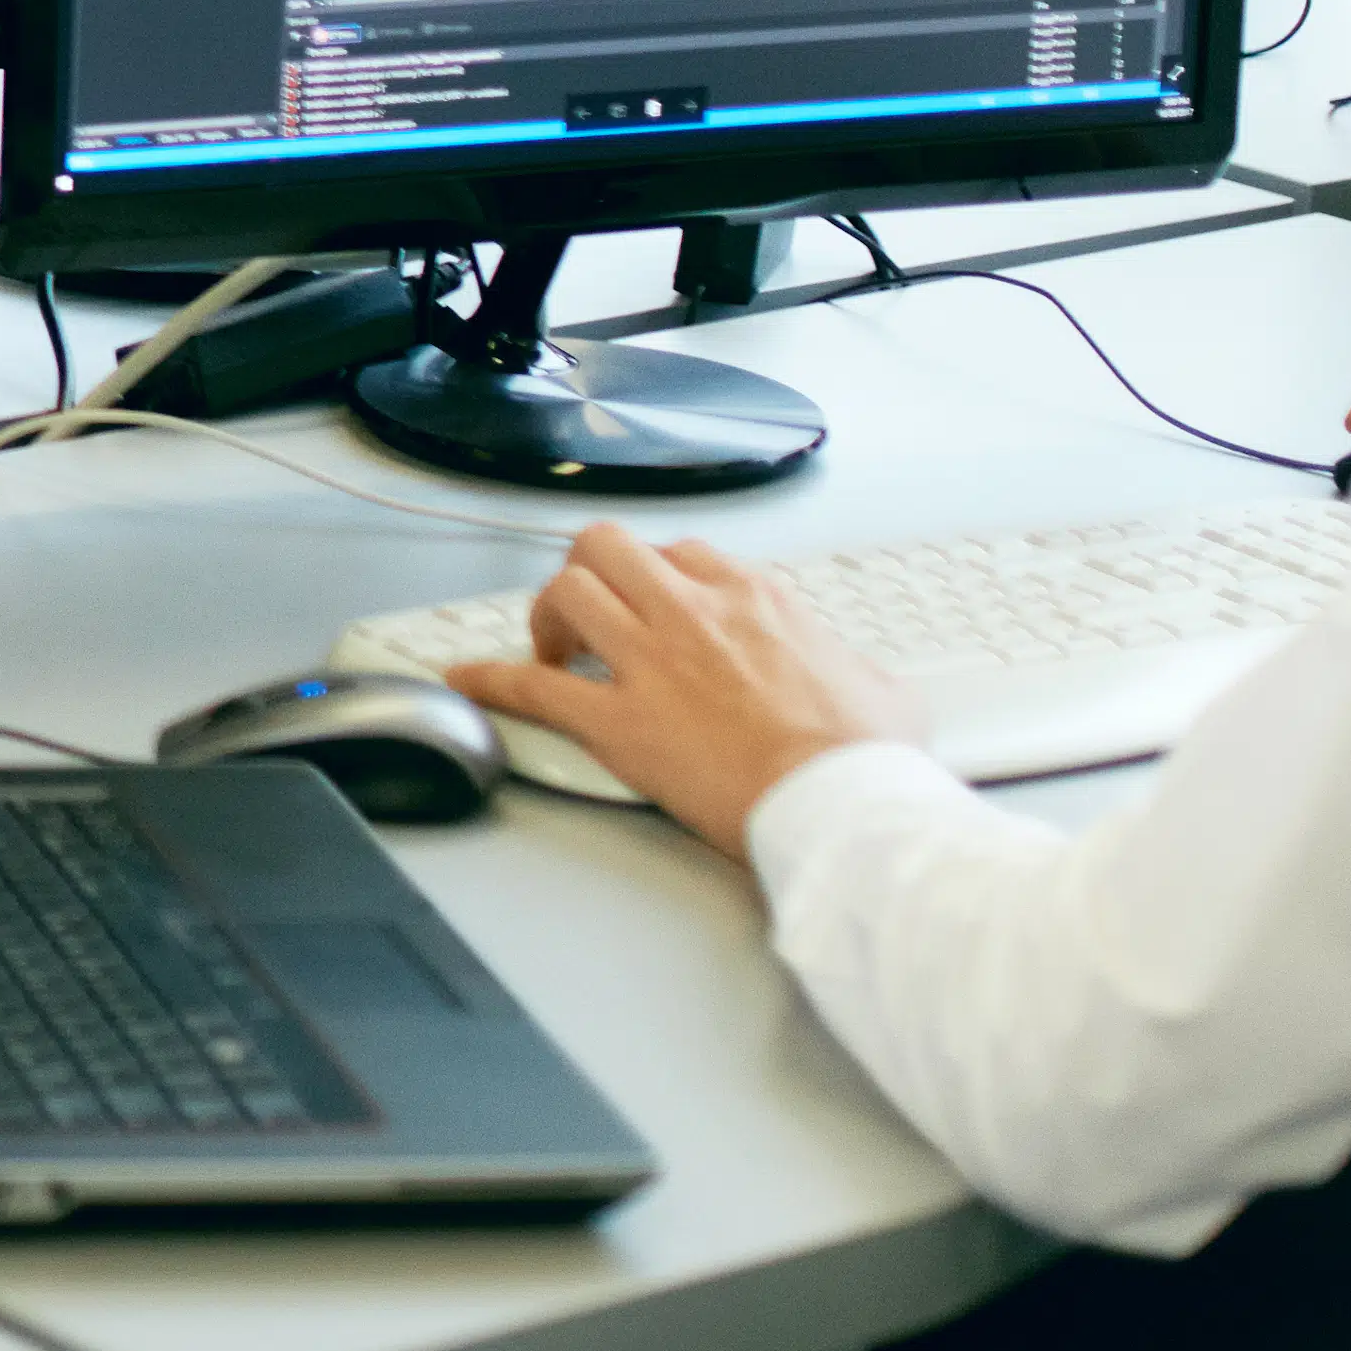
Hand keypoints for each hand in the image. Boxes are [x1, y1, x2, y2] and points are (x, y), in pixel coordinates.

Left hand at [450, 531, 906, 861]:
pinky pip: (533, 686)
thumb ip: (853, 666)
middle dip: (588, 572)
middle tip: (587, 612)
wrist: (839, 803)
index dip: (658, 576)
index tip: (653, 602)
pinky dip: (492, 680)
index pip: (683, 552)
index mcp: (755, 599)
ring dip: (547, 615)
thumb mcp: (882, 688)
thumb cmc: (864, 756)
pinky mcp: (618, 720)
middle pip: (608, 548)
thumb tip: (859, 681)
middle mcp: (694, 613)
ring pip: (567, 592)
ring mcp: (651, 661)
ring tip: (548, 647)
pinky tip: (467, 681)